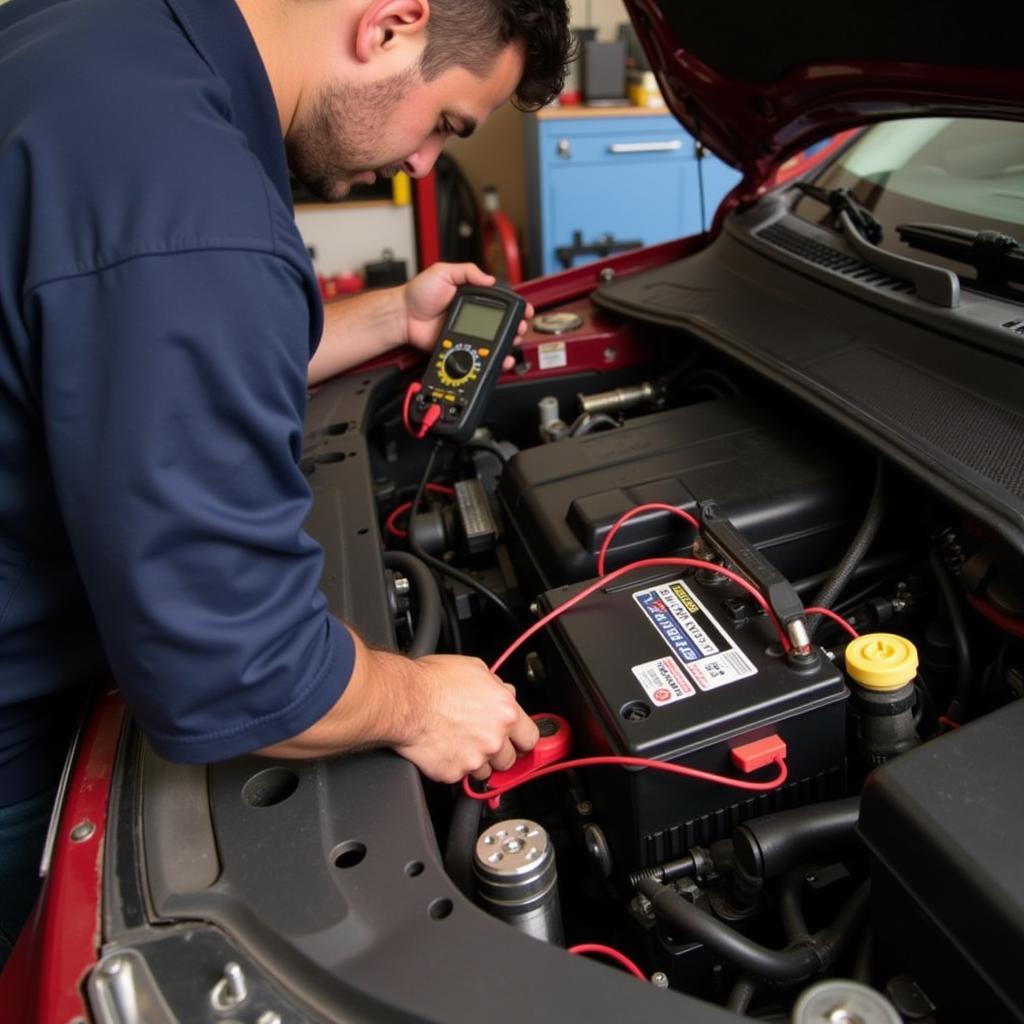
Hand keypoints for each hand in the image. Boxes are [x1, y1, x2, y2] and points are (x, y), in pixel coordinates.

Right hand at [394, 654, 539, 783]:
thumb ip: (497, 686)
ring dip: (477, 762)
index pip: (531, 738)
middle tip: (482, 740)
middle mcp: (493, 739)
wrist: (404, 700)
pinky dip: (454, 766)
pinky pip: (460, 776)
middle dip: (498, 752)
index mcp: (505, 713)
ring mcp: (474, 759)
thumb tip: (505, 693)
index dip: (522, 740)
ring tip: (460, 743)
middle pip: (509, 760)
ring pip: (486, 772)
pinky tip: (444, 748)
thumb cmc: (433, 681)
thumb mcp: (475, 668)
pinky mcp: (453, 773)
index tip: (517, 742)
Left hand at [402, 262, 533, 370]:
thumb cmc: (418, 294)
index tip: (524, 311)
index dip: (515, 308)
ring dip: (506, 345)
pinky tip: (498, 359)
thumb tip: (489, 279)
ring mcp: (467, 333)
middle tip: (519, 329)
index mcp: (471, 297)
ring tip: (512, 344)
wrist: (402, 316)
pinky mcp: (459, 347)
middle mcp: (472, 316)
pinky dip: (489, 359)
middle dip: (515, 328)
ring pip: (493, 343)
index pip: (499, 303)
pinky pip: (477, 355)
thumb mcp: (443, 272)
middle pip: (501, 325)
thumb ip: (467, 271)